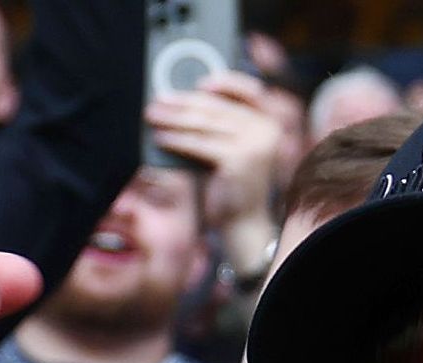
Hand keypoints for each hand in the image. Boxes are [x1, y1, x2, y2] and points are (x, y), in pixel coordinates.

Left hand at [146, 70, 286, 252]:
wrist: (242, 220)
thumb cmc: (232, 181)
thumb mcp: (231, 145)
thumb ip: (220, 122)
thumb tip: (183, 97)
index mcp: (270, 124)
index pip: (251, 92)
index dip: (226, 82)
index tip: (199, 82)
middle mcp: (267, 131)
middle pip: (217, 107)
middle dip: (182, 103)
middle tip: (158, 100)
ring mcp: (254, 145)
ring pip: (204, 124)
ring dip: (173, 119)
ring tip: (152, 116)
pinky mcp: (238, 160)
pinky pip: (198, 144)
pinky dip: (176, 140)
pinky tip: (160, 138)